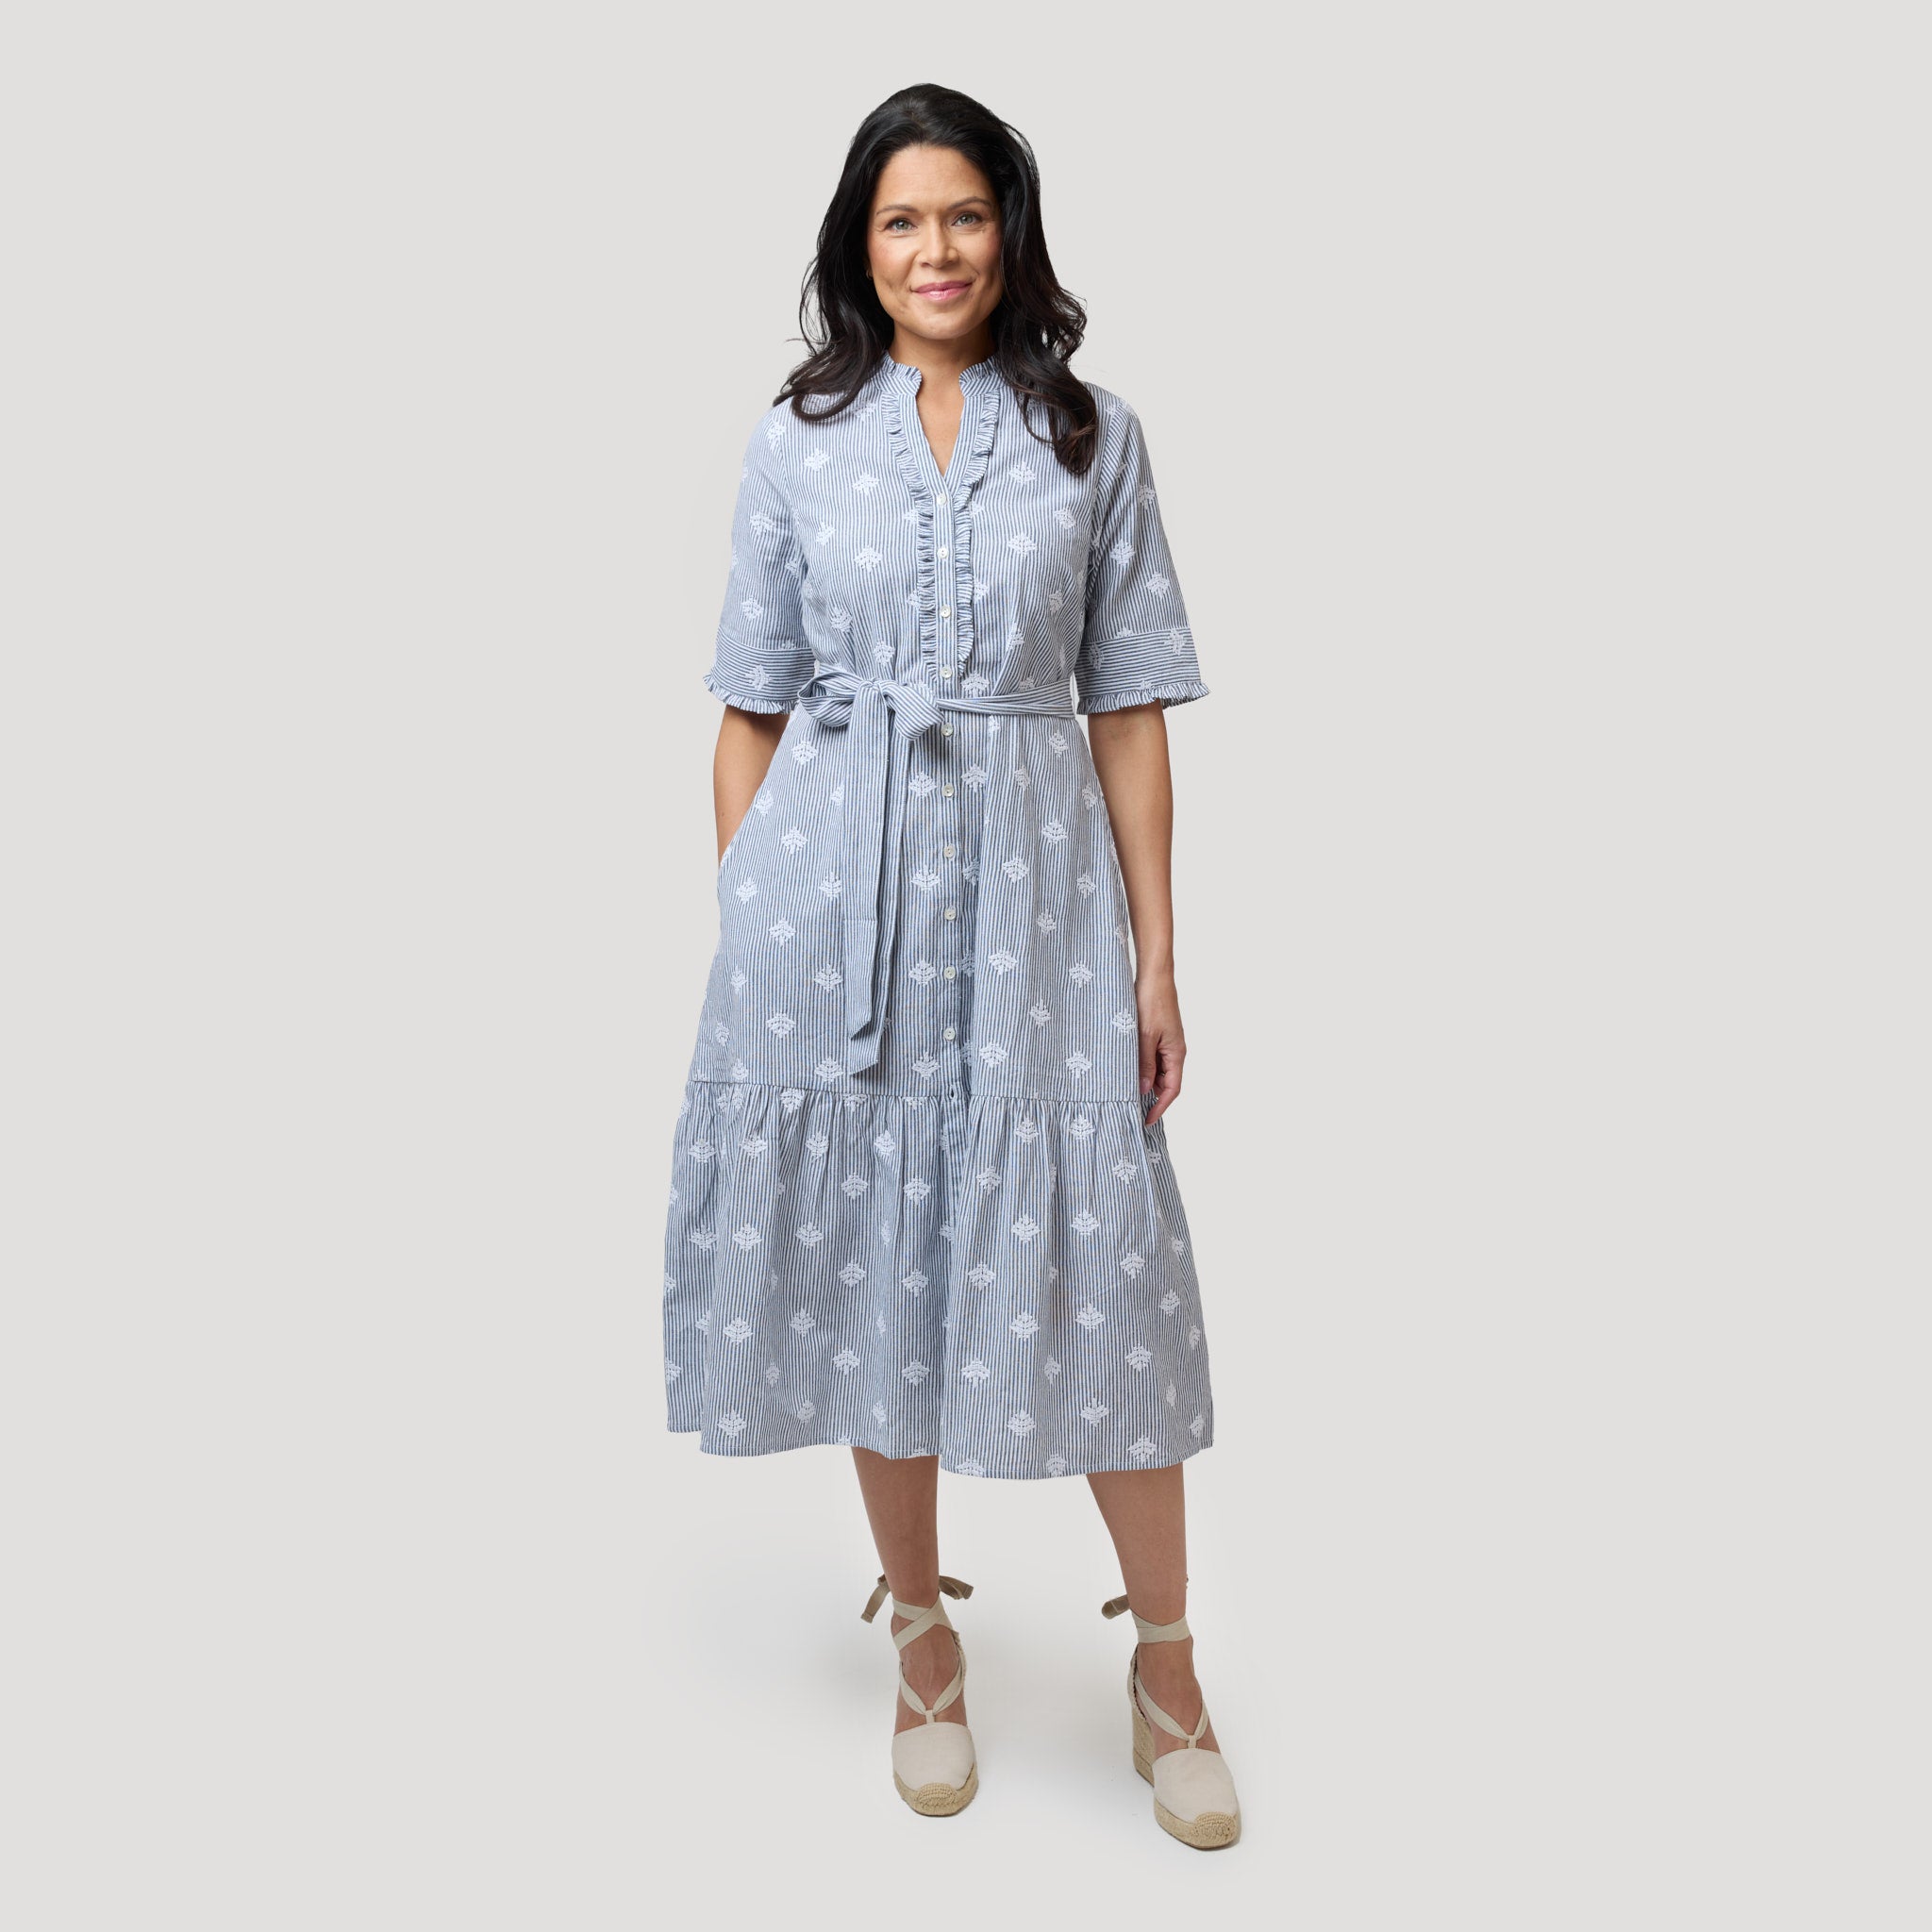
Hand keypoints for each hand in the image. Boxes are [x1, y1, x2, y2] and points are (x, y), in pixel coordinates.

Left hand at [1136, 969, 1185, 1125]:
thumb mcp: (1144, 1036)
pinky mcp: (1157, 1034)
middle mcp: (1174, 1050)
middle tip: (1129, 1108)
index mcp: (1176, 1053)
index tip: (1146, 1121)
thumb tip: (1144, 1091)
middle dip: (1150, 1097)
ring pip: (1156, 1071)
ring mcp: (1166, 1042)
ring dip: (1143, 1081)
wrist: (1154, 975)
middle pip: (1165, 1083)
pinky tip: (1124, 1069)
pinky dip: (1140, 1066)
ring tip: (1123, 1090)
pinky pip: (1151, 1058)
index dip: (1160, 1108)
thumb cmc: (1151, 1002)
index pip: (1172, 1090)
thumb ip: (1144, 1064)